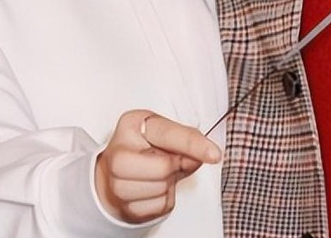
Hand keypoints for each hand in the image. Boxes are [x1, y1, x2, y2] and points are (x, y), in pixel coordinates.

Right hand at [94, 109, 221, 223]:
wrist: (115, 175)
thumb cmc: (143, 148)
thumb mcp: (163, 133)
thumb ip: (185, 140)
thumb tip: (202, 155)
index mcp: (132, 124)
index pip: (168, 134)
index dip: (194, 145)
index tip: (215, 154)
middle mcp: (118, 152)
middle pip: (163, 167)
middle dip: (174, 168)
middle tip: (170, 162)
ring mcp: (115, 182)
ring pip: (160, 189)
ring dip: (167, 185)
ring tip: (157, 175)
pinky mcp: (122, 206)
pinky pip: (157, 207)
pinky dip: (161, 200)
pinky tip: (151, 189)